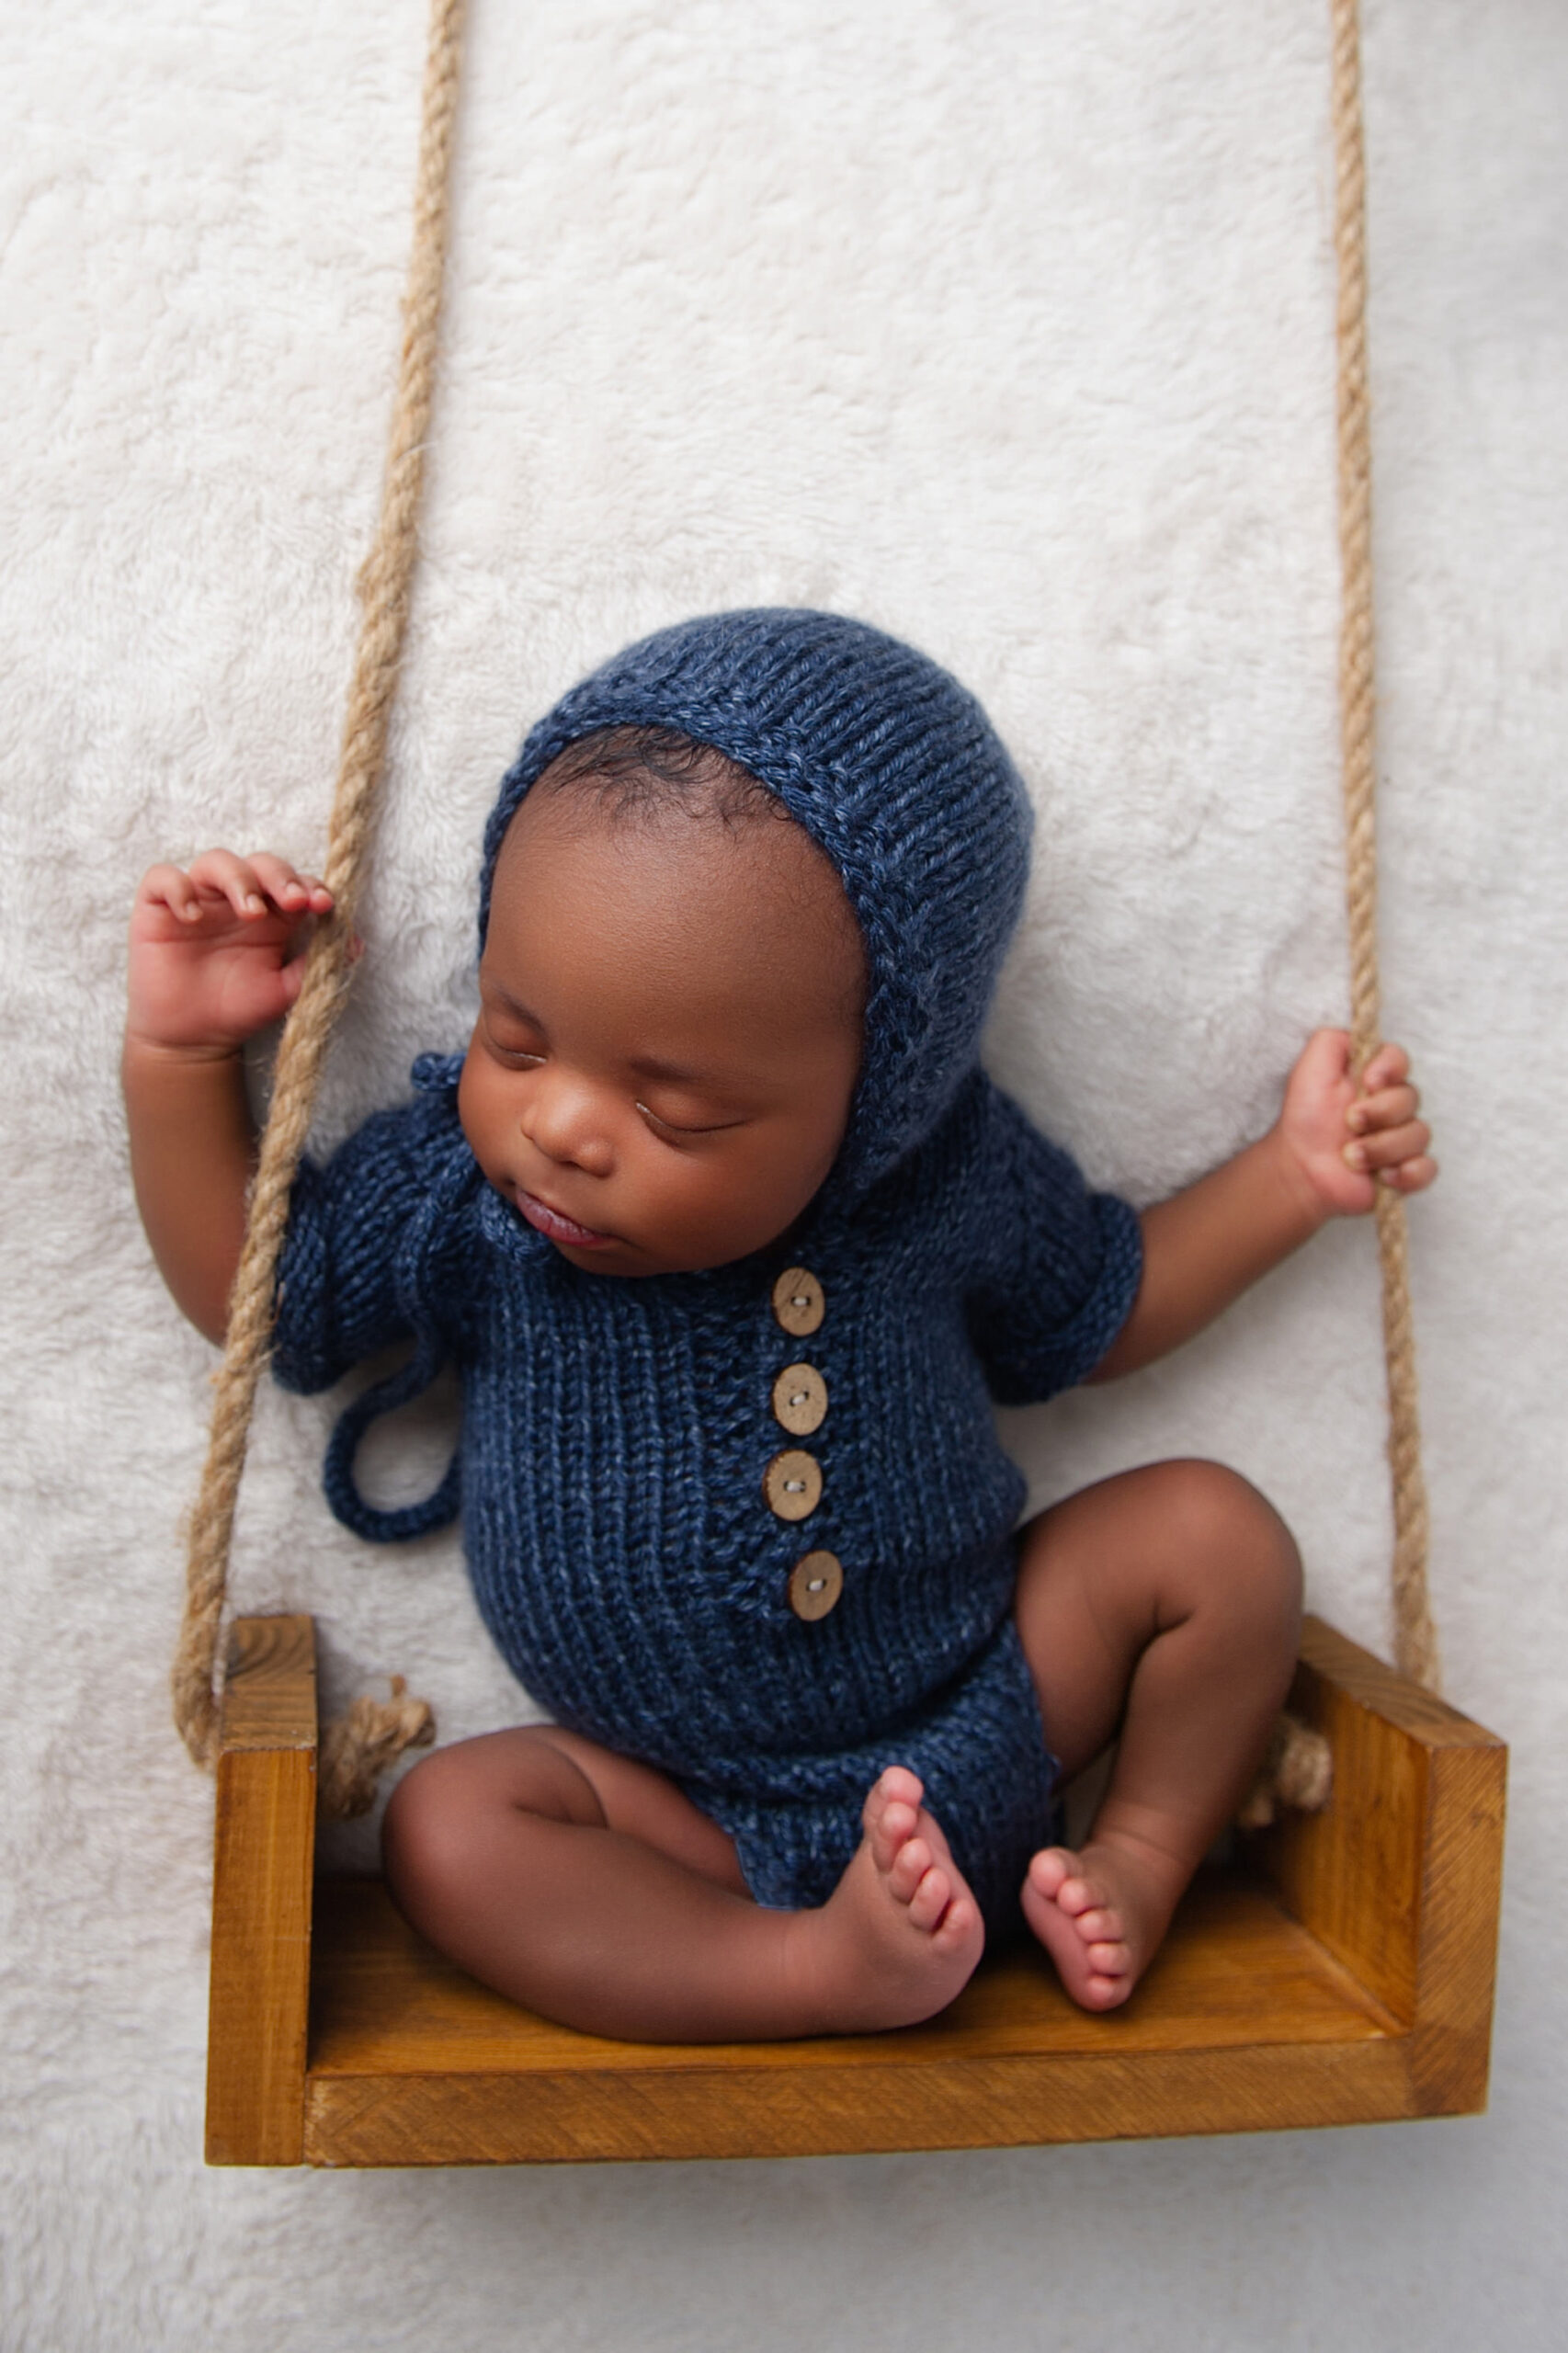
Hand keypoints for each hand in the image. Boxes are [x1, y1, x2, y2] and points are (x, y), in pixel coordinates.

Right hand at [126, 850, 335, 1058]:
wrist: (194, 1041)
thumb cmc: (240, 1010)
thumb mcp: (287, 991)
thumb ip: (318, 965)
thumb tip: (355, 943)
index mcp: (272, 915)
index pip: (293, 883)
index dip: (310, 886)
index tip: (324, 905)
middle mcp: (237, 900)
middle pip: (260, 864)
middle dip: (280, 876)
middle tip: (293, 901)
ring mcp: (199, 900)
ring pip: (217, 861)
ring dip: (238, 879)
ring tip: (250, 911)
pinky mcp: (159, 909)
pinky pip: (162, 878)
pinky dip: (178, 888)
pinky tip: (193, 916)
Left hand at [1277, 1027, 1436, 1218]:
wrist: (1299, 1166)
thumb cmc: (1306, 1116)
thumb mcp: (1311, 1067)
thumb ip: (1333, 1040)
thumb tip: (1363, 1033)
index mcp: (1375, 1078)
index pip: (1400, 1061)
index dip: (1389, 1070)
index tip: (1368, 1082)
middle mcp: (1393, 1104)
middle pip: (1412, 1098)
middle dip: (1378, 1113)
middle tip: (1349, 1123)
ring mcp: (1402, 1137)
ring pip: (1419, 1134)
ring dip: (1381, 1147)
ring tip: (1350, 1156)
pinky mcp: (1406, 1170)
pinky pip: (1428, 1168)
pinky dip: (1408, 1172)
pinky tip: (1384, 1176)